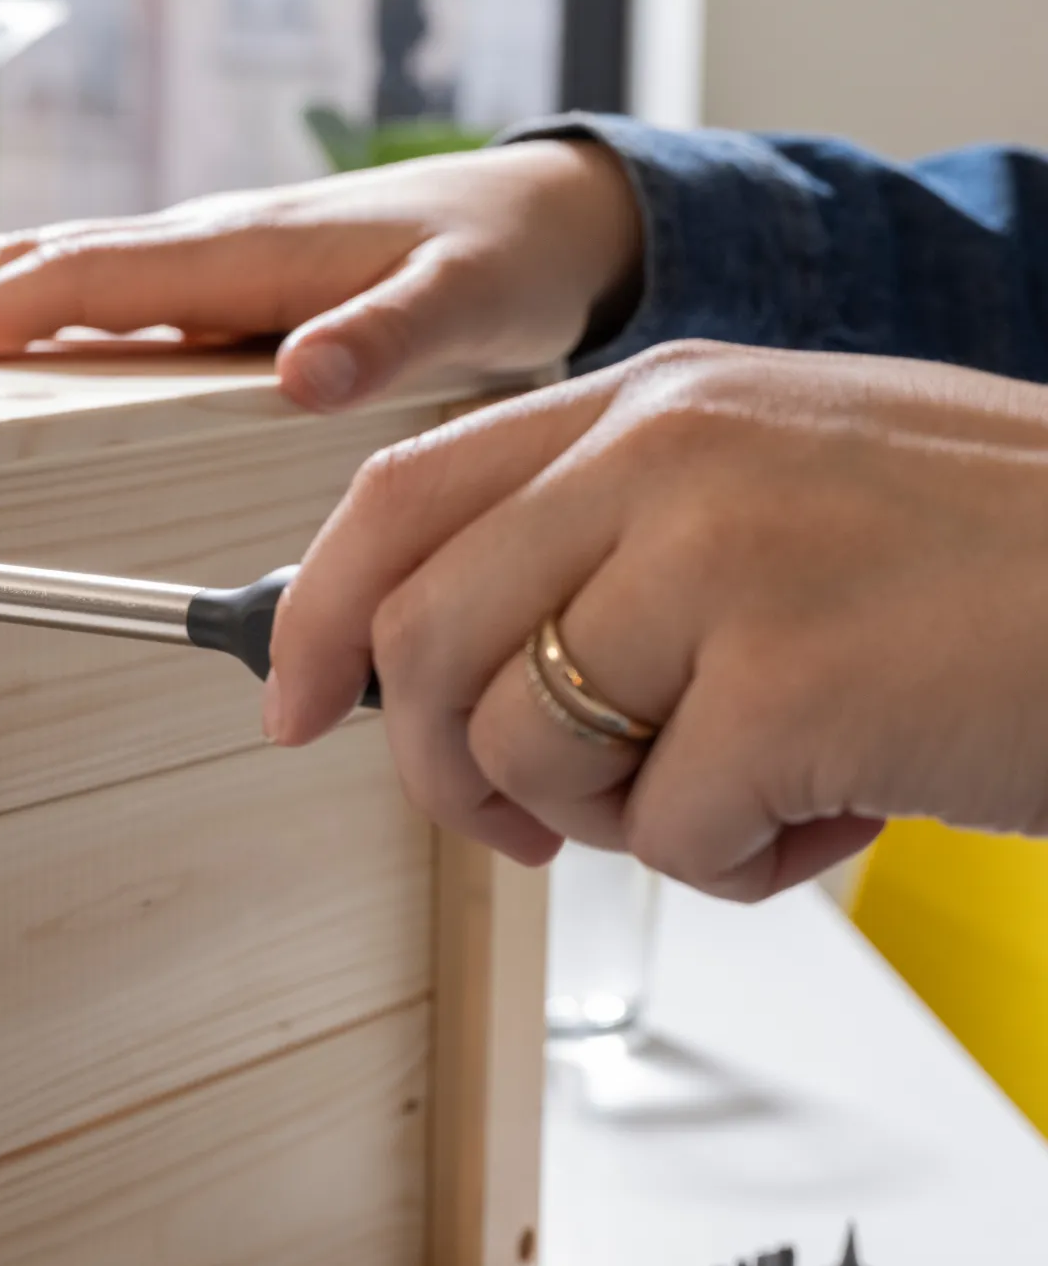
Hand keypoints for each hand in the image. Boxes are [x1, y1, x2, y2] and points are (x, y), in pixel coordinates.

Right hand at [0, 141, 641, 410]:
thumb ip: (388, 338)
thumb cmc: (499, 264)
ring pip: (41, 271)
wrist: (539, 221)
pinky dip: (3, 310)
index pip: (83, 279)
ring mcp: (197, 259)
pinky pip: (79, 292)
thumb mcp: (467, 307)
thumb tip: (303, 373)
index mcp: (243, 251)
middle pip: (30, 264)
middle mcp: (203, 243)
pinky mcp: (206, 281)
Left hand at [265, 340, 1047, 899]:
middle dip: (442, 771)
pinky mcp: (790, 679)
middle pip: (425, 642)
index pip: (397, 499)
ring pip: (525, 748)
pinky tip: (833, 810)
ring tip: (740, 789)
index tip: (288, 711)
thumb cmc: (978, 575)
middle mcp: (670, 453)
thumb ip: (596, 552)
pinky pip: (662, 835)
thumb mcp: (767, 502)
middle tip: (519, 827)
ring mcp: (728, 557)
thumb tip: (426, 674)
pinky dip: (735, 862)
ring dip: (610, 820)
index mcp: (651, 403)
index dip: (317, 620)